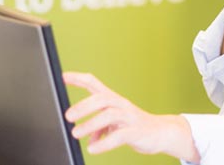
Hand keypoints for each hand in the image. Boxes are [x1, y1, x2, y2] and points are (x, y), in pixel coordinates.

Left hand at [63, 72, 199, 162]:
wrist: (160, 132)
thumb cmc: (134, 124)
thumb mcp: (114, 123)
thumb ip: (100, 127)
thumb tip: (87, 137)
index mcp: (113, 99)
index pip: (94, 83)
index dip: (79, 78)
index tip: (64, 76)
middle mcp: (121, 104)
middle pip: (102, 98)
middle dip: (84, 105)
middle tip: (68, 116)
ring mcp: (129, 116)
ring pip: (109, 114)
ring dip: (91, 124)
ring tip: (76, 133)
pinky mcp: (136, 131)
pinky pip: (119, 135)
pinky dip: (104, 142)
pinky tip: (93, 148)